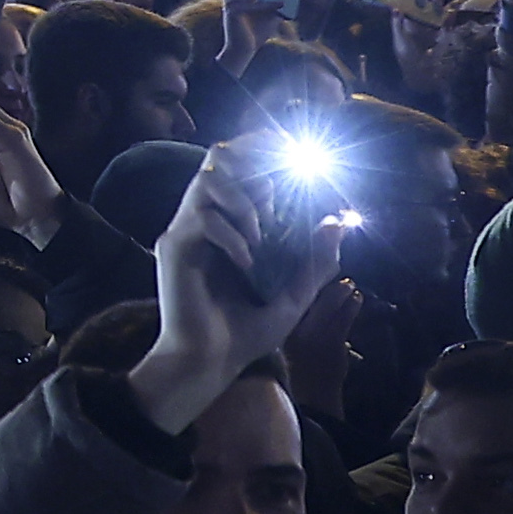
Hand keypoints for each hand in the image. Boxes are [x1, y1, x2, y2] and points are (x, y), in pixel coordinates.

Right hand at [136, 127, 354, 433]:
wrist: (211, 363)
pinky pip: (203, 218)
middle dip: (253, 159)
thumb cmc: (247, 333)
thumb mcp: (294, 294)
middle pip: (218, 157)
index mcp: (229, 225)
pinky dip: (233, 235)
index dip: (264, 150)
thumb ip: (315, 260)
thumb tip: (338, 222)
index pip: (240, 167)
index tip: (296, 152)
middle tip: (280, 182)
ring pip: (208, 180)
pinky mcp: (174, 248)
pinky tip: (246, 262)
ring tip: (260, 237)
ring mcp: (186, 232)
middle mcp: (204, 220)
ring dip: (245, 202)